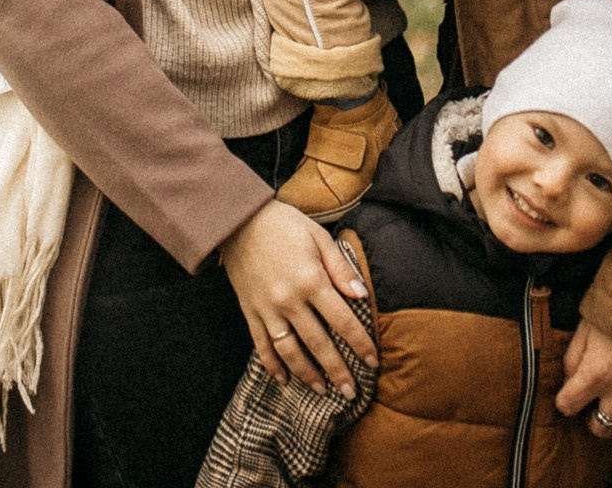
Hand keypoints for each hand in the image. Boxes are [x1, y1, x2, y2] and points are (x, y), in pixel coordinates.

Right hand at [220, 201, 377, 396]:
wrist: (238, 220)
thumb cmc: (284, 225)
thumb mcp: (318, 237)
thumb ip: (341, 268)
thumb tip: (363, 295)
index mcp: (311, 280)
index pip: (342, 320)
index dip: (359, 343)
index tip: (373, 361)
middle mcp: (289, 300)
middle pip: (318, 343)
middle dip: (337, 370)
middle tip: (351, 392)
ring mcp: (267, 309)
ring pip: (289, 351)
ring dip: (307, 374)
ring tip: (322, 390)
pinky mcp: (250, 312)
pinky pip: (261, 345)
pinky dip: (272, 365)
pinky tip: (284, 379)